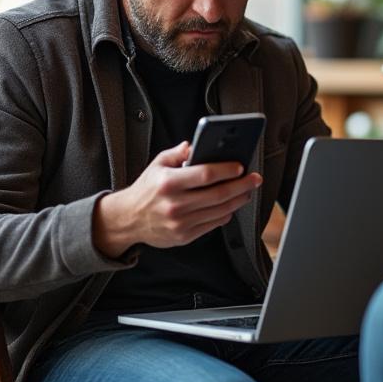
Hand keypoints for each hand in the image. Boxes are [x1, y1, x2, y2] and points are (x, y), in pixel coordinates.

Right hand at [93, 141, 261, 256]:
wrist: (127, 219)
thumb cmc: (147, 189)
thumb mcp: (158, 164)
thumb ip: (179, 152)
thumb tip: (198, 144)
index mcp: (168, 183)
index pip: (205, 174)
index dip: (227, 170)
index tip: (241, 166)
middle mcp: (175, 204)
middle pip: (219, 194)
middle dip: (242, 185)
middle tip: (255, 178)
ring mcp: (180, 223)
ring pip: (220, 211)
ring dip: (238, 200)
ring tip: (247, 190)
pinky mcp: (184, 236)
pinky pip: (213, 224)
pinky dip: (226, 213)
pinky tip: (231, 204)